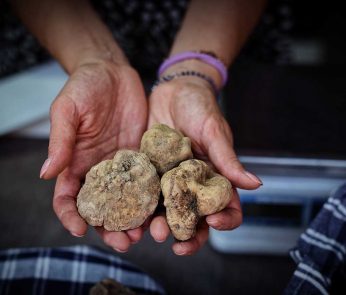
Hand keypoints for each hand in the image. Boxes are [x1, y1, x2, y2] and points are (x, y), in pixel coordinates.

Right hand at [40, 59, 147, 251]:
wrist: (112, 72)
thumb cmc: (84, 87)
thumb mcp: (67, 110)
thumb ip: (61, 141)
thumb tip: (47, 174)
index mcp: (75, 163)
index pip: (68, 198)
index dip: (70, 216)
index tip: (79, 230)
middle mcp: (99, 171)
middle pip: (101, 208)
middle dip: (109, 228)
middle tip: (123, 242)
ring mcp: (123, 167)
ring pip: (127, 202)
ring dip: (133, 220)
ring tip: (143, 233)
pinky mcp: (142, 158)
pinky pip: (147, 182)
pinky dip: (152, 199)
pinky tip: (161, 209)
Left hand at [148, 77, 261, 254]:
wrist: (173, 90)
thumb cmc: (200, 107)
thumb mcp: (214, 131)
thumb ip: (229, 160)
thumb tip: (256, 185)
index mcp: (214, 178)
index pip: (226, 208)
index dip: (223, 221)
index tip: (212, 221)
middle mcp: (193, 185)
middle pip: (193, 220)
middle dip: (184, 233)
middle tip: (170, 238)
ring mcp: (169, 182)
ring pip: (166, 213)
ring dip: (157, 226)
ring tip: (144, 231)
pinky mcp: (149, 173)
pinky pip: (143, 195)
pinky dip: (137, 208)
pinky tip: (127, 215)